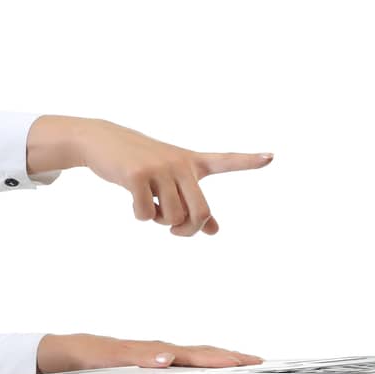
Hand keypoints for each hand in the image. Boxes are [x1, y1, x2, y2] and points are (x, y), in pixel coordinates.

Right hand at [37, 333, 264, 373]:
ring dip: (198, 357)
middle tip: (252, 362)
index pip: (201, 361)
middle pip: (195, 354)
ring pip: (171, 353)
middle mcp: (152, 354)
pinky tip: (166, 360)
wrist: (60, 354)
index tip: (255, 365)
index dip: (228, 362)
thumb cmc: (100, 368)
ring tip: (223, 361)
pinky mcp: (112, 353)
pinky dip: (151, 356)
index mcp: (160, 362)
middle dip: (225, 358)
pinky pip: (133, 355)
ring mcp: (134, 352)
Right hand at [77, 119, 273, 235]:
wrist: (102, 141)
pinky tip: (134, 200)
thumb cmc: (141, 165)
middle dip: (188, 230)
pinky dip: (140, 216)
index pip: (226, 161)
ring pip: (172, 217)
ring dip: (160, 222)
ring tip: (150, 205)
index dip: (249, 161)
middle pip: (200, 212)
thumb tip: (214, 230)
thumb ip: (192, 205)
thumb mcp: (169, 182)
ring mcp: (159, 168)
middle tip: (177, 232)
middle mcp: (180, 163)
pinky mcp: (137, 175)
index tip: (271, 157)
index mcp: (192, 162)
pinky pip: (146, 215)